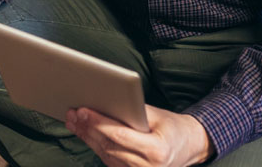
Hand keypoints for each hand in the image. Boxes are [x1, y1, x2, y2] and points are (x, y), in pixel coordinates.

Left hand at [65, 105, 213, 166]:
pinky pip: (109, 160)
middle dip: (88, 128)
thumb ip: (135, 111)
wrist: (189, 148)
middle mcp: (147, 166)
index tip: (83, 110)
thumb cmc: (173, 128)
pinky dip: (95, 145)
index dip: (99, 123)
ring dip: (87, 137)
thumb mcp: (159, 115)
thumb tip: (107, 101)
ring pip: (105, 154)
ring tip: (74, 121)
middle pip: (109, 146)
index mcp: (156, 150)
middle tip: (73, 113)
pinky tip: (85, 133)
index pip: (120, 136)